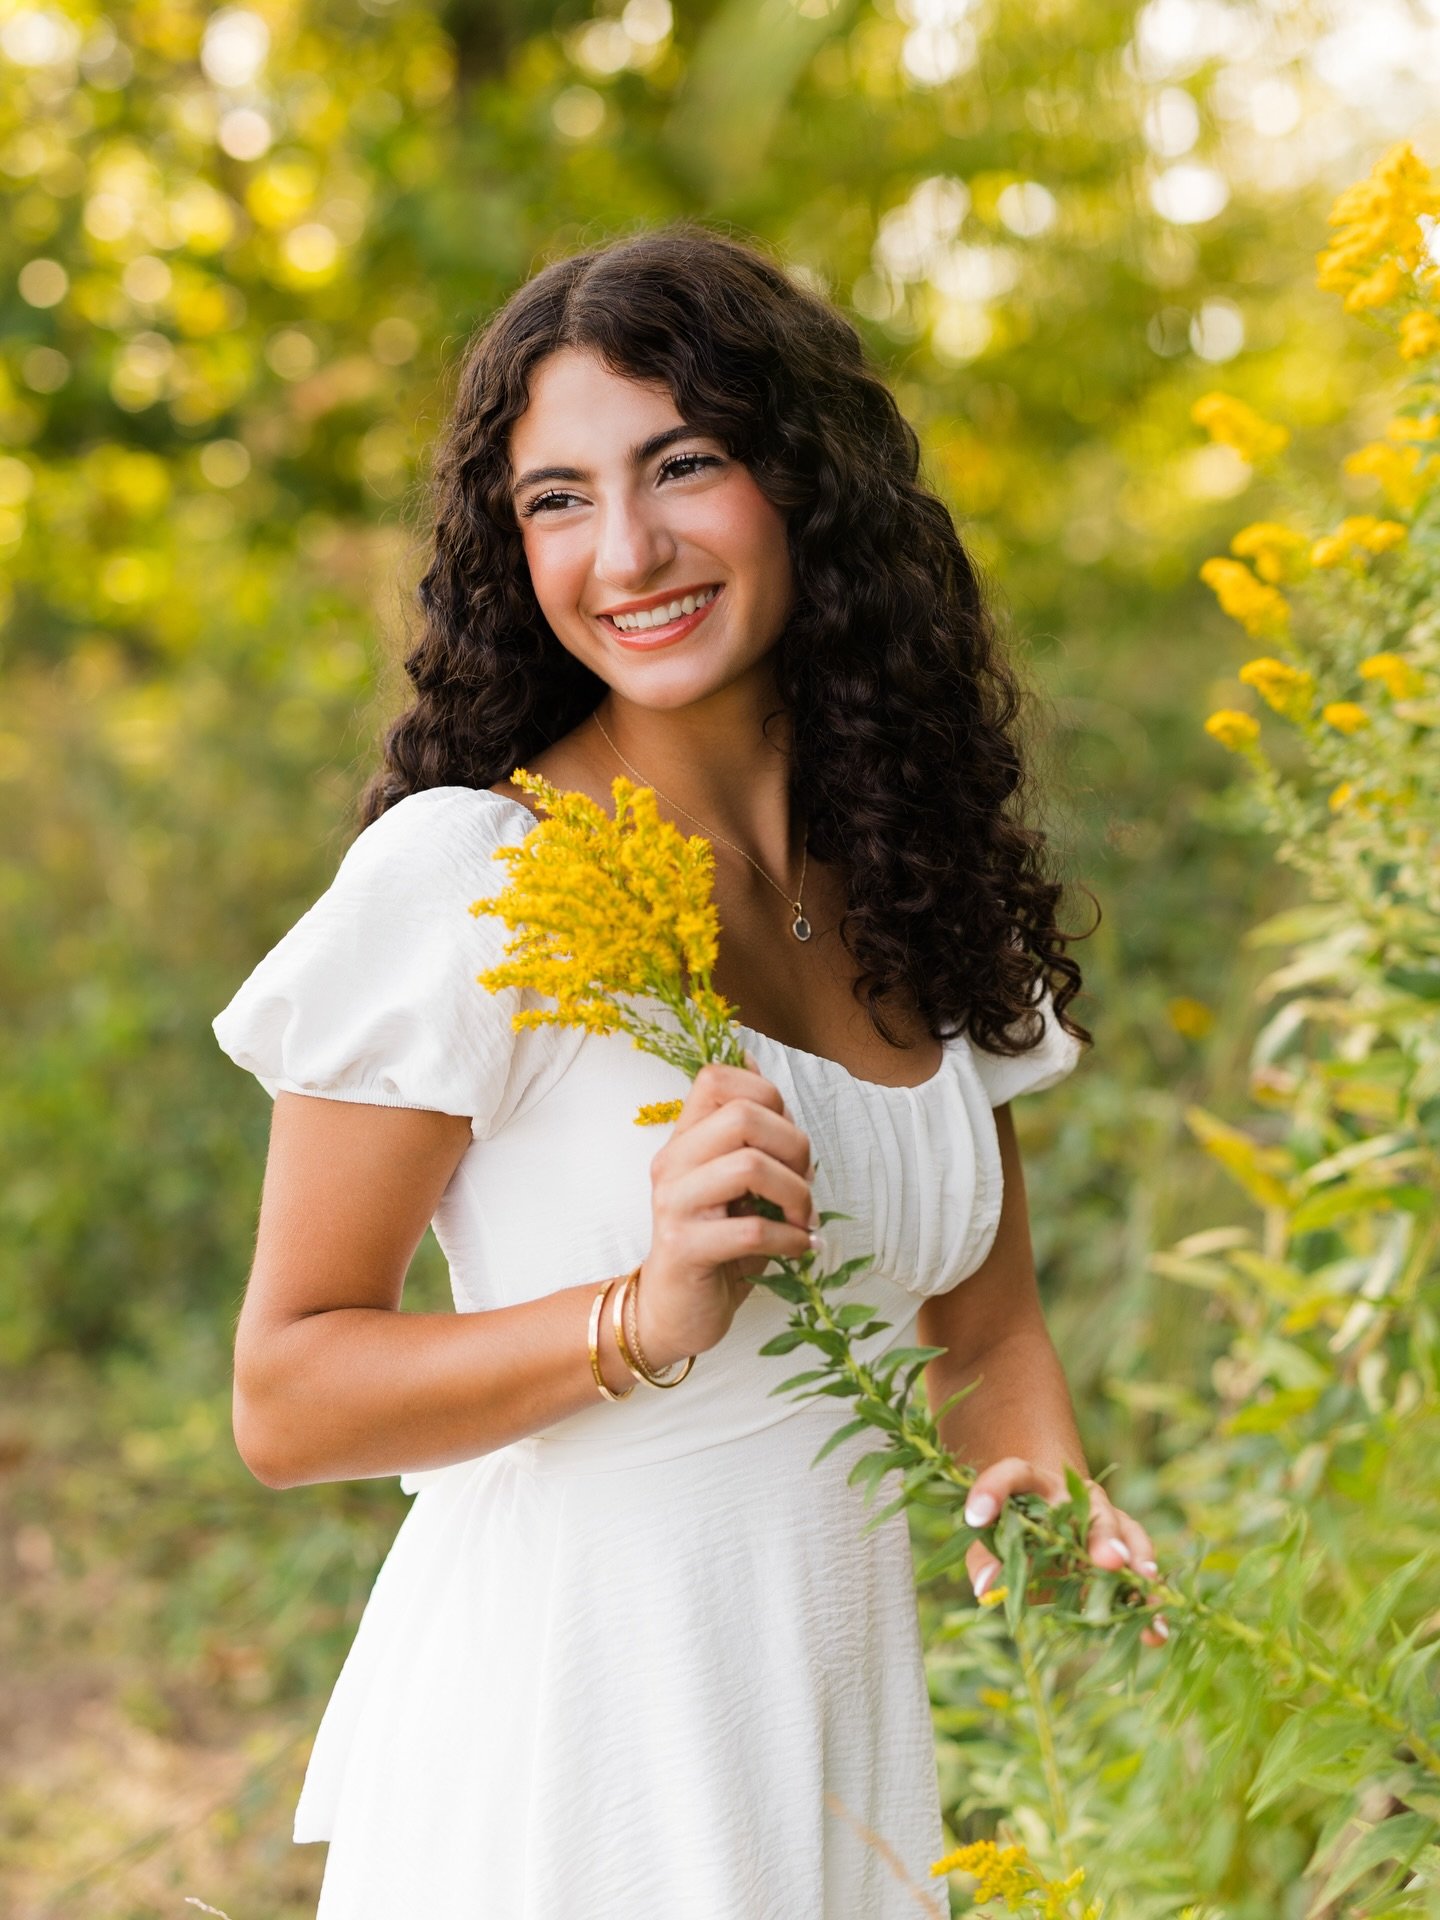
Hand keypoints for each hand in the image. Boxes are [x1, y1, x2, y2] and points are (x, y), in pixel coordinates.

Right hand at [637, 1057, 815, 1367]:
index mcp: (684, 1139)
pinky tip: (798, 1248)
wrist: (673, 1311)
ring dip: (795, 1194)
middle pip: (743, 1115)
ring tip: (801, 1220)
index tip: (786, 1137)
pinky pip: (750, 1230)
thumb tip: (753, 1063)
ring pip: (748, 1165)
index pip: (716, 1078)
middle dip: (794, 1146)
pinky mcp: (684, 1248)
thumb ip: (749, 1131)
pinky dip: (789, 1239)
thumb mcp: (735, 1181)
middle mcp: (672, 1163)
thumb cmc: (717, 1243)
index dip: (767, 1094)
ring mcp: (674, 1204)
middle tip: (805, 1184)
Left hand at [962, 1456, 1168, 1647]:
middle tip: (1107, 1560)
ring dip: (1136, 1558)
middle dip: (1100, 1535)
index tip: (973, 1517)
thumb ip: (986, 1558)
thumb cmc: (1017, 1531)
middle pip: (1090, 1507)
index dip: (991, 1490)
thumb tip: (986, 1587)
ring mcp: (1106, 1518)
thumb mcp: (993, 1541)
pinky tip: (1155, 1629)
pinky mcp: (1126, 1548)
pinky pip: (1141, 1570)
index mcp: (1033, 1483)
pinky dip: (1149, 1599)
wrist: (1051, 1521)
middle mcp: (1075, 1495)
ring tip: (1145, 1582)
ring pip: (1127, 1531)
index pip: (1012, 1474)